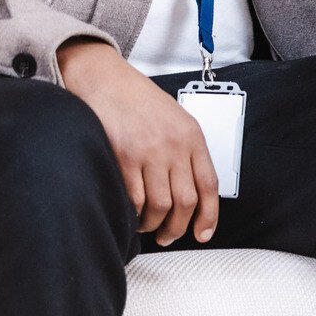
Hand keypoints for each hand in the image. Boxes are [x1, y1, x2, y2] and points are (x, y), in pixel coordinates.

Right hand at [57, 38, 218, 245]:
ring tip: (147, 225)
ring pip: (160, 206)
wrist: (106, 79)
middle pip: (186, 201)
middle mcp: (174, 145)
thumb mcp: (175, 118)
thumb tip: (191, 192)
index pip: (209, 184)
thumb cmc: (138, 99)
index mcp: (192, 135)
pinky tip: (131, 213)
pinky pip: (134, 199)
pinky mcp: (123, 157)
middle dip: (178, 228)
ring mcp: (149, 152)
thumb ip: (186, 150)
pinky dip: (134, 213)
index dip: (209, 216)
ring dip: (154, 224)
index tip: (203, 234)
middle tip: (168, 236)